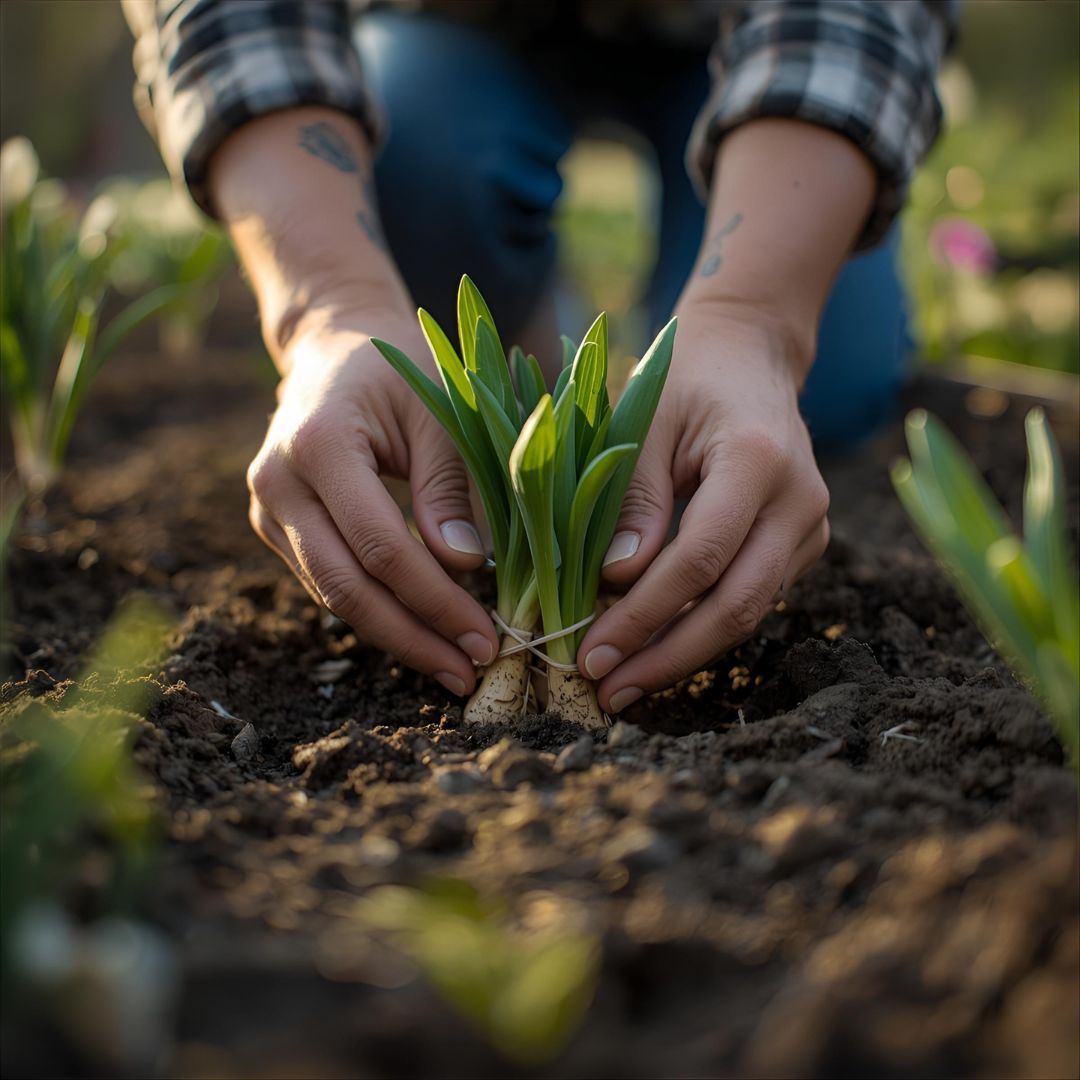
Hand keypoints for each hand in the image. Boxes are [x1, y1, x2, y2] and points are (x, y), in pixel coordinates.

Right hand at [246, 308, 499, 695]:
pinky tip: (421, 633)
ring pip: (332, 595)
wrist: (335, 347)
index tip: (485, 637)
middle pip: (345, 587)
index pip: (380, 546)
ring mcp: (268, 509)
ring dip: (396, 635)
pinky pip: (328, 581)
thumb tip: (465, 566)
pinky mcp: (275, 527)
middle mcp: (277, 482)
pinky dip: (376, 611)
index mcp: (319, 443)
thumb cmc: (400, 371)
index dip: (434, 600)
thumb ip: (450, 486)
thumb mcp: (441, 411)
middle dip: (412, 638)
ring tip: (453, 665)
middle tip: (468, 674)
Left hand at [576, 304, 830, 712]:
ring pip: (748, 612)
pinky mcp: (802, 544)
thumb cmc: (685, 380)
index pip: (699, 560)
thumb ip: (631, 498)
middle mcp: (799, 500)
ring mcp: (810, 526)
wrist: (750, 356)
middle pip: (736, 605)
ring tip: (624, 684)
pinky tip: (656, 648)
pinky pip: (752, 597)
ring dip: (684, 653)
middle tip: (608, 693)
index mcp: (758, 460)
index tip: (593, 654)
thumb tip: (615, 582)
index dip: (644, 616)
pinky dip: (702, 627)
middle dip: (668, 658)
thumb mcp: (643, 421)